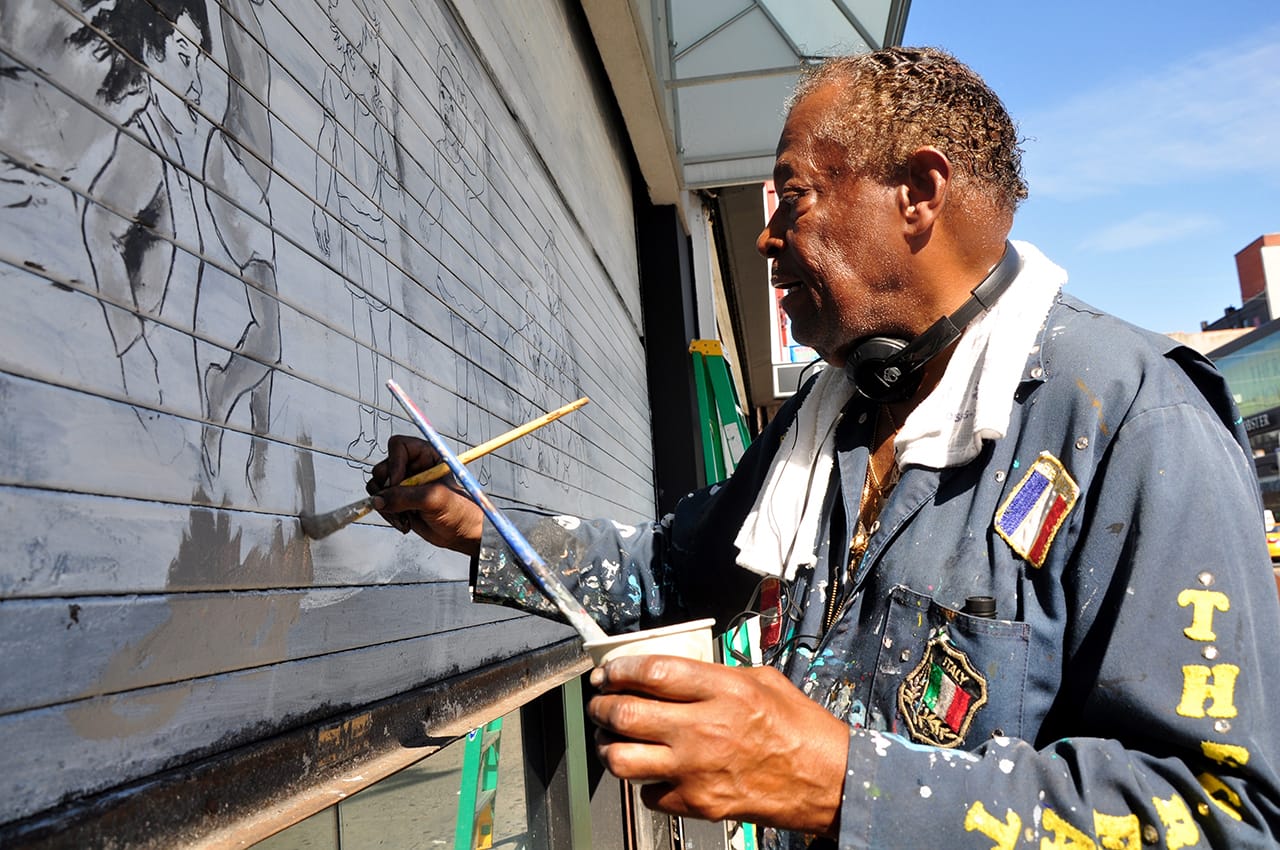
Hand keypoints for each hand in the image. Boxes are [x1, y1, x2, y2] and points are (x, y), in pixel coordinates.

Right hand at [366, 435, 482, 554]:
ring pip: (377, 487)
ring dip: (386, 505)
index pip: (398, 446)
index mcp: (426, 454)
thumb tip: (378, 500)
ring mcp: (402, 483)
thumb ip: (405, 497)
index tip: (397, 483)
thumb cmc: (457, 509)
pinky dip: (387, 514)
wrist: (460, 531)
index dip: (394, 463)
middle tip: (401, 504)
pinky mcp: (397, 499)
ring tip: (406, 518)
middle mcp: (411, 465)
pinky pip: (378, 502)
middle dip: (387, 490)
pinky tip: (405, 522)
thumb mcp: (434, 499)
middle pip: (382, 468)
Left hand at [588, 655, 848, 835]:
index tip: (607, 673)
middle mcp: (704, 728)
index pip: (651, 673)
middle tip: (600, 704)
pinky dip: (644, 783)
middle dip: (601, 706)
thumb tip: (681, 672)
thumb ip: (718, 674)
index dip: (619, 670)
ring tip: (609, 739)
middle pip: (625, 714)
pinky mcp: (698, 803)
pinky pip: (648, 794)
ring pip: (622, 759)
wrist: (827, 780)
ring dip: (607, 747)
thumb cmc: (801, 729)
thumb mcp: (763, 681)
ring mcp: (697, 770)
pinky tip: (652, 771)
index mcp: (723, 690)